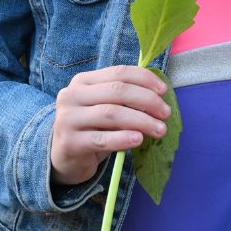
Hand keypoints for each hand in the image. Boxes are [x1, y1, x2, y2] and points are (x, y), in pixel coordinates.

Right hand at [50, 65, 169, 186]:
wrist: (65, 158)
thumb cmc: (92, 129)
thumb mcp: (106, 109)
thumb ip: (125, 100)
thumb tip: (158, 97)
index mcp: (82, 81)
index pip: (118, 72)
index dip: (144, 79)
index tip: (164, 91)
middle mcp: (72, 96)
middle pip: (117, 91)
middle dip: (147, 100)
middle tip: (166, 113)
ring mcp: (67, 119)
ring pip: (111, 113)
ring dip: (141, 121)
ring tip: (160, 129)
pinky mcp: (69, 142)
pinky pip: (102, 139)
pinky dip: (123, 138)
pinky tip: (139, 140)